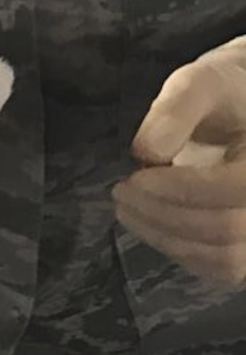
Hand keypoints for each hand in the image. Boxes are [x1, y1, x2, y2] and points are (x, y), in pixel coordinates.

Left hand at [115, 47, 245, 286]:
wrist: (242, 118)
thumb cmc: (224, 98)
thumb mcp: (200, 84)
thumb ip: (176, 110)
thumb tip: (146, 152)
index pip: (236, 187)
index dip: (180, 190)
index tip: (134, 180)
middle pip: (226, 229)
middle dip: (163, 215)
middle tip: (121, 194)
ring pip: (224, 259)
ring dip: (166, 239)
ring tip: (129, 210)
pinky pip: (223, 270)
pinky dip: (181, 252)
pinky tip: (153, 225)